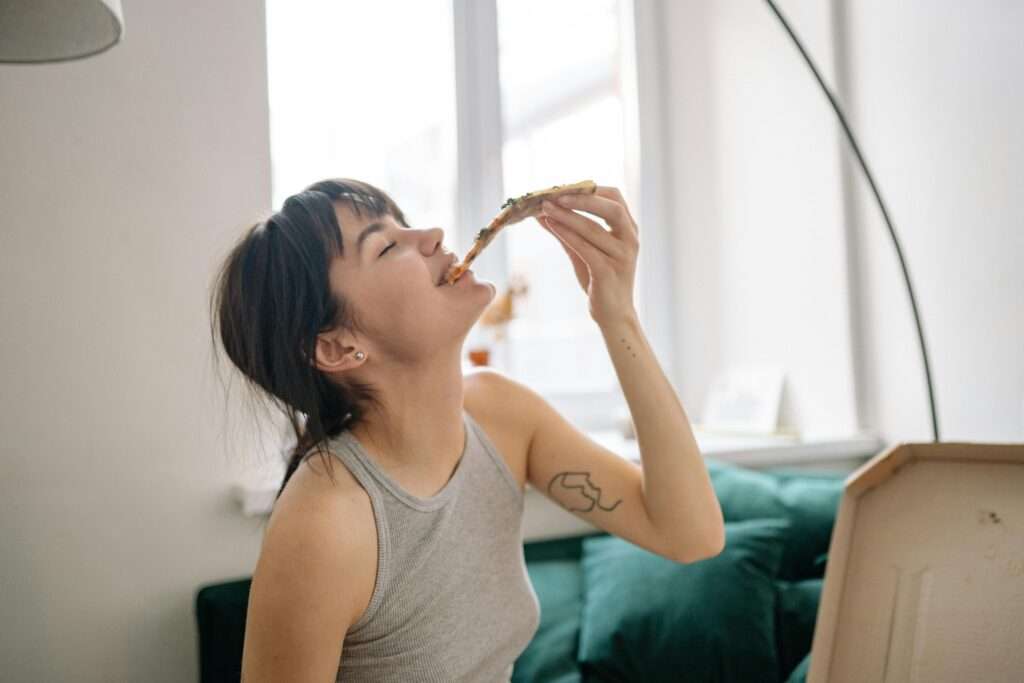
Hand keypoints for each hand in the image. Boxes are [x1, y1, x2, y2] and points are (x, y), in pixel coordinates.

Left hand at [535, 185, 638, 326]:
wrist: (613, 315)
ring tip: (545, 208)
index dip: (591, 189)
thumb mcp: (583, 251)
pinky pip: (586, 249)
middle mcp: (630, 240)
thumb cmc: (600, 280)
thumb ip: (566, 231)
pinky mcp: (609, 273)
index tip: (565, 186)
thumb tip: (541, 212)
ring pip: (593, 229)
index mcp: (628, 229)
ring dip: (567, 216)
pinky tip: (551, 226)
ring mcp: (622, 257)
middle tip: (555, 194)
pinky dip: (567, 234)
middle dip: (582, 199)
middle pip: (611, 208)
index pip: (615, 198)